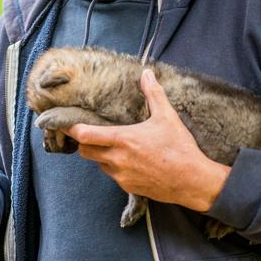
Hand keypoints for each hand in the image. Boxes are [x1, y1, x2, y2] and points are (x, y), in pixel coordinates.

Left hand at [63, 69, 230, 211]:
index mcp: (123, 139)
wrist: (194, 181)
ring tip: (112, 145)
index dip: (72, 130)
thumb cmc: (180, 148)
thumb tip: (147, 73)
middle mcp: (117, 158)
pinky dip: (113, 167)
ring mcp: (121, 175)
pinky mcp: (128, 187)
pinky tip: (127, 160)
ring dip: (100, 155)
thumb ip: (154, 94)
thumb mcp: (167, 117)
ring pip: (98, 163)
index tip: (67, 123)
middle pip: (85, 151)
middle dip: (84, 142)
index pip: (85, 135)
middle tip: (89, 134)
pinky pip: (112, 175)